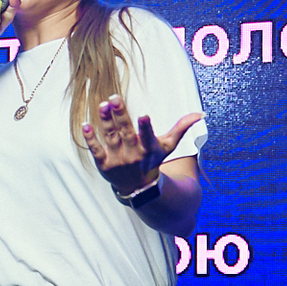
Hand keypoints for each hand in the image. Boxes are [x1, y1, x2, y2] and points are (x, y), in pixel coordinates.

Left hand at [81, 96, 203, 193]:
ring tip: (102, 105)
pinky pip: (95, 149)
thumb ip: (182, 128)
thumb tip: (201, 114)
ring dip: (105, 121)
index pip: (147, 136)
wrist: (138, 187)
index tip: (143, 116)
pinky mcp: (103, 163)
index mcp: (149, 148)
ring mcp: (117, 159)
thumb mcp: (168, 145)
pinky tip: (86, 125)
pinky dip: (90, 138)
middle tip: (114, 98)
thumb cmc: (153, 159)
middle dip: (120, 115)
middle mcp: (133, 153)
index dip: (145, 127)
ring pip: (110, 137)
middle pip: (126, 132)